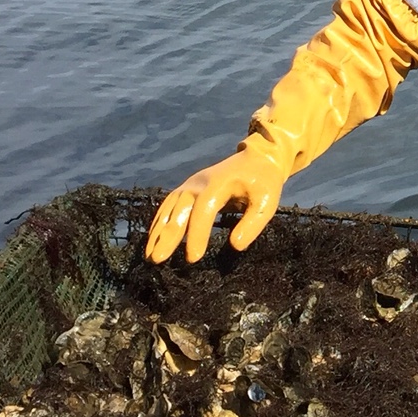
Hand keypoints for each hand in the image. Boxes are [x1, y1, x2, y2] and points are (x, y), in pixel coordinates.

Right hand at [145, 145, 286, 263]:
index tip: (193, 258)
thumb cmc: (264, 182)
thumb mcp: (267, 200)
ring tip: (150, 256)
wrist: (257, 157)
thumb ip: (253, 223)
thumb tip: (235, 246)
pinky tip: (152, 239)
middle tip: (158, 260)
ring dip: (157, 232)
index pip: (204, 211)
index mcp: (218, 183)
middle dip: (168, 236)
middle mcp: (198, 183)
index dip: (197, 234)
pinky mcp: (186, 188)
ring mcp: (189, 185)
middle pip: (179, 210)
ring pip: (169, 209)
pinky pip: (168, 206)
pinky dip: (159, 222)